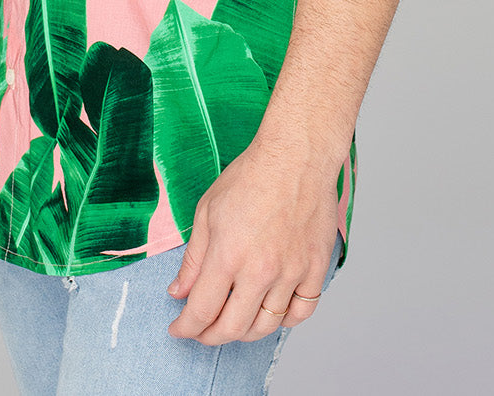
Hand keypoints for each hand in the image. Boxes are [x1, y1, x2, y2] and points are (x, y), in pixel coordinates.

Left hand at [166, 140, 340, 344]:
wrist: (296, 156)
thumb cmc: (250, 176)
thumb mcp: (208, 211)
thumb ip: (193, 258)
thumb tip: (178, 292)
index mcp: (228, 255)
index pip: (201, 311)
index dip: (185, 327)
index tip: (179, 328)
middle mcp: (261, 270)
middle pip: (233, 328)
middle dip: (210, 336)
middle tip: (202, 331)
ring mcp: (292, 272)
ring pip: (267, 326)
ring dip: (245, 333)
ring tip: (233, 323)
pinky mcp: (315, 268)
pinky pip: (301, 312)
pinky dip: (284, 321)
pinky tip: (270, 312)